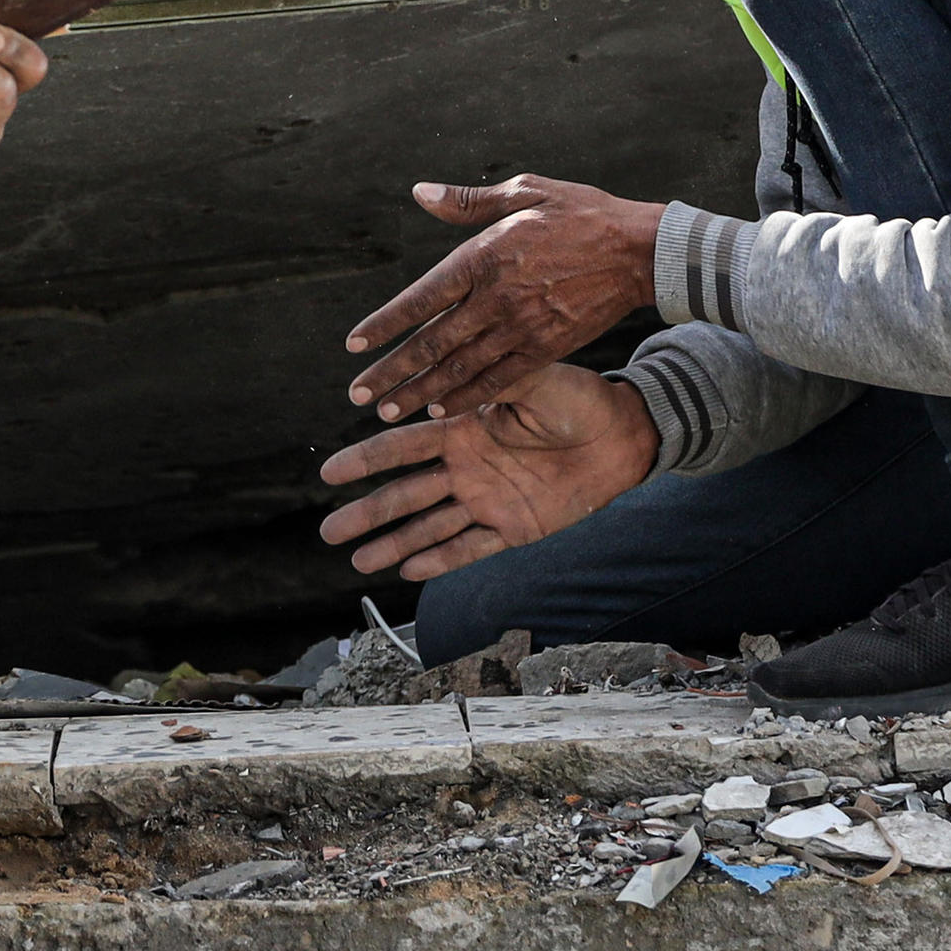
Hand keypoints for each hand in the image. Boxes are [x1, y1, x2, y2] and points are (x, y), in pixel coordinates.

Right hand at [316, 363, 657, 583]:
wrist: (622, 435)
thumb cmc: (578, 399)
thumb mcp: (530, 380)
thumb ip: (486, 384)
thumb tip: (438, 390)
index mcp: (463, 429)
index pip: (403, 447)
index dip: (366, 461)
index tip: (329, 472)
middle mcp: (466, 468)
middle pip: (405, 495)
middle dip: (366, 513)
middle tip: (328, 532)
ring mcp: (487, 501)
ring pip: (429, 527)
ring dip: (393, 544)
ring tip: (357, 561)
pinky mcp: (513, 528)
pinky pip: (470, 548)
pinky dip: (441, 560)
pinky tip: (410, 570)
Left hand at [343, 175, 669, 419]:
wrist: (640, 250)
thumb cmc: (581, 213)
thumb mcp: (525, 191)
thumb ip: (468, 201)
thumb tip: (418, 193)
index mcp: (484, 256)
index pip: (421, 298)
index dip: (385, 324)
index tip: (354, 345)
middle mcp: (497, 298)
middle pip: (432, 342)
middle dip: (391, 372)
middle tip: (358, 395)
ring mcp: (522, 327)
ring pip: (460, 368)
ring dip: (420, 392)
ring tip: (388, 412)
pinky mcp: (547, 347)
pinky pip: (499, 379)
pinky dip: (468, 396)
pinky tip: (444, 410)